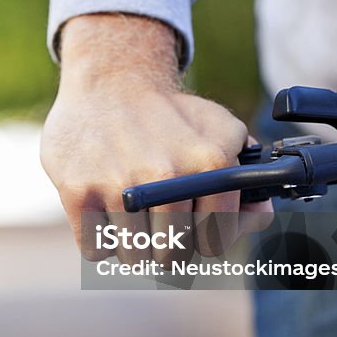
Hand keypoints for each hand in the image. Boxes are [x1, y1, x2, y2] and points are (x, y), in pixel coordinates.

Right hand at [41, 13, 268, 260]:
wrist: (108, 78)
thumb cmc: (168, 115)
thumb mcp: (220, 130)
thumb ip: (247, 176)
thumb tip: (259, 213)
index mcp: (209, 164)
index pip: (214, 243)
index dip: (202, 240)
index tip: (190, 227)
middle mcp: (166, 176)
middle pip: (172, 258)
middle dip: (165, 245)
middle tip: (155, 220)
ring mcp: (118, 185)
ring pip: (133, 258)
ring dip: (130, 242)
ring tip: (127, 209)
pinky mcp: (77, 191)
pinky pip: (96, 249)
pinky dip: (99, 238)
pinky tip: (102, 209)